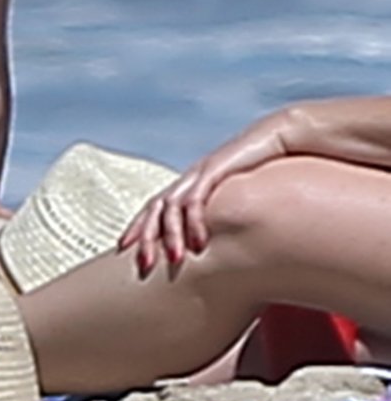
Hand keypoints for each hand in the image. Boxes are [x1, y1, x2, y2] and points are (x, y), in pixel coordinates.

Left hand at [119, 113, 290, 274]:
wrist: (276, 136)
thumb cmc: (259, 170)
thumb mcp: (238, 197)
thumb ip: (224, 216)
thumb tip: (218, 244)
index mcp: (189, 185)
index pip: (153, 207)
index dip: (138, 227)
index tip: (123, 249)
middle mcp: (189, 179)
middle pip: (155, 208)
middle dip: (146, 237)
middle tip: (142, 264)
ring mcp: (200, 173)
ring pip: (172, 206)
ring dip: (171, 234)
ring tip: (173, 260)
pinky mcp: (215, 170)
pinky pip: (198, 198)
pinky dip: (194, 221)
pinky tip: (198, 243)